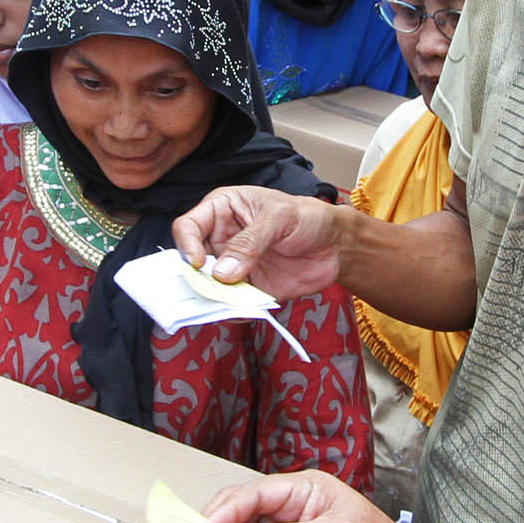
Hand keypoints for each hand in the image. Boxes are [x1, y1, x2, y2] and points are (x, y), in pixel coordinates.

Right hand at [172, 186, 344, 298]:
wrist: (336, 246)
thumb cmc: (308, 217)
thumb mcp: (279, 218)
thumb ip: (250, 242)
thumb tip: (222, 272)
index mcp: (221, 210)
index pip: (188, 226)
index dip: (187, 245)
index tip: (199, 264)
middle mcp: (221, 239)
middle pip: (192, 262)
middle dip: (196, 279)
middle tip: (208, 290)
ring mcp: (232, 267)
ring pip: (208, 287)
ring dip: (213, 299)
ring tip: (225, 304)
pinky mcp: (247, 290)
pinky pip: (231, 305)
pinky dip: (233, 312)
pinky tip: (243, 311)